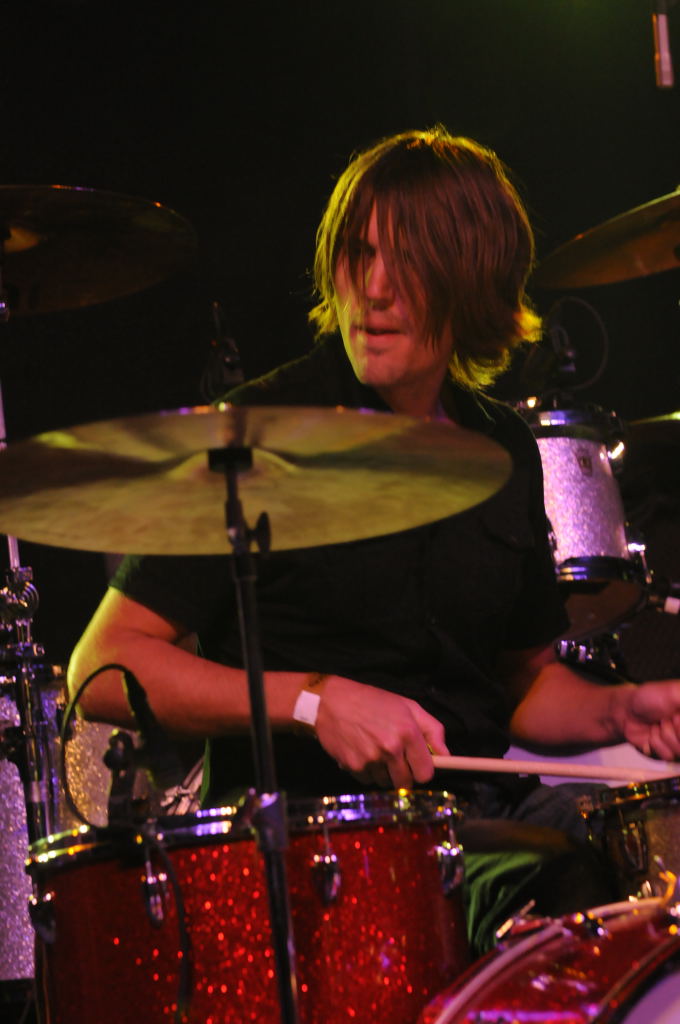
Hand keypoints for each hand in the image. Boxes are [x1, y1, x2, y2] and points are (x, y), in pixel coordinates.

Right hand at [314, 676, 448, 788]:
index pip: (426, 773)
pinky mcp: (353, 766)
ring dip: (384, 773)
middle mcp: (391, 748)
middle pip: (406, 783)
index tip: (417, 766)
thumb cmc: (372, 701)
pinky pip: (368, 781)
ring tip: (376, 752)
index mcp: (408, 732)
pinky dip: (367, 772)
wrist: (330, 701)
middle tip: (395, 758)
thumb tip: (446, 756)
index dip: (422, 771)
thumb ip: (432, 730)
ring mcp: (371, 759)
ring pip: (386, 783)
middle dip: (403, 775)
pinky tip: (362, 753)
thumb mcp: (407, 706)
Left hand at [612, 680, 679, 760]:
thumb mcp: (675, 691)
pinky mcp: (668, 754)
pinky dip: (657, 743)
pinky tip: (653, 734)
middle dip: (677, 727)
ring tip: (659, 724)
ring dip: (665, 734)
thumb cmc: (649, 698)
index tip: (676, 715)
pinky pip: (668, 755)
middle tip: (668, 718)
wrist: (625, 711)